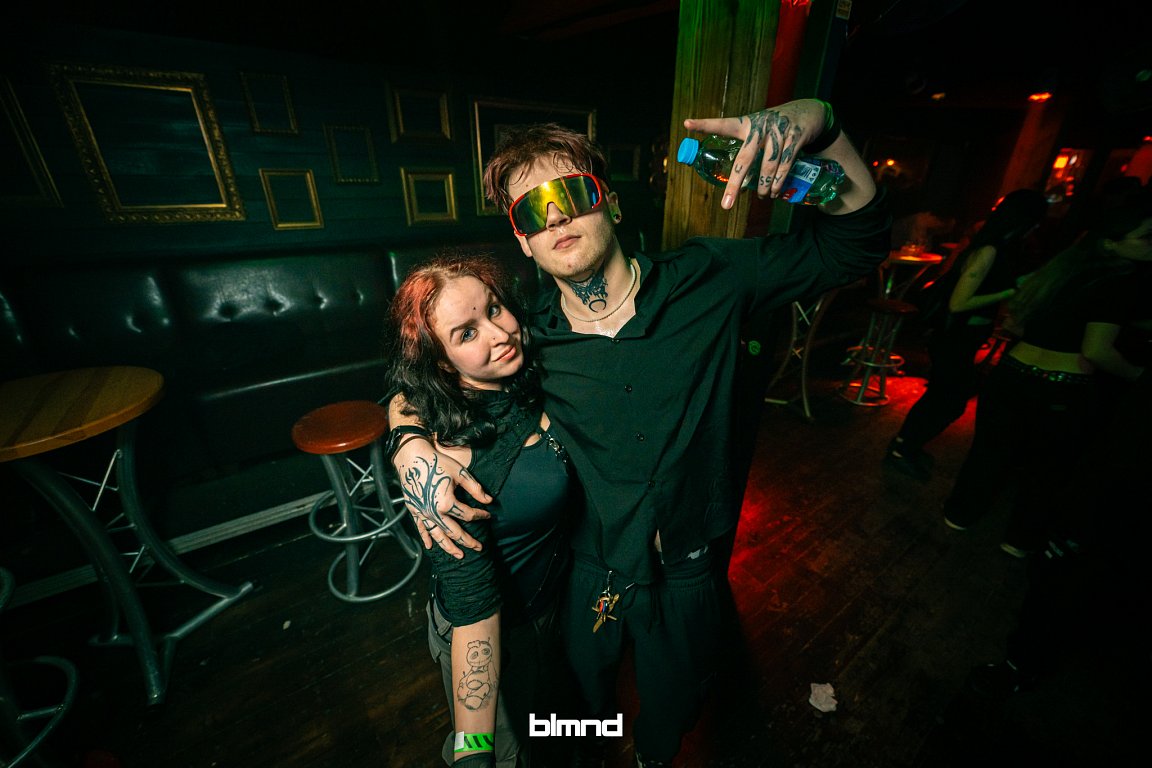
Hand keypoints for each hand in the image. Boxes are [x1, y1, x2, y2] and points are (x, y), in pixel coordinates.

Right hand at [393, 436, 491, 558]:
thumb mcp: (460, 473)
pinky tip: (430, 547)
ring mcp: (422, 513)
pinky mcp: (414, 510)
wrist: (412, 456)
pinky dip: (426, 538)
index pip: (468, 515)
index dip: (480, 515)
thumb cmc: (437, 462)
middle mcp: (434, 512)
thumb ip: (475, 488)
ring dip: (449, 547)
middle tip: (479, 548)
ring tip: (459, 555)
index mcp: (446, 503)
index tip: (488, 514)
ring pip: (438, 535)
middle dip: (468, 541)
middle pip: (454, 532)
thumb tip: (489, 501)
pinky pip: (421, 528)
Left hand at [683, 98, 827, 209]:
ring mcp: (779, 131)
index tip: (687, 124)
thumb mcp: (757, 130)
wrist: (808, 112)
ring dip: (763, 185)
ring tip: (762, 197)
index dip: (705, 125)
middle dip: (735, 183)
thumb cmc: (775, 127)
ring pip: (768, 164)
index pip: (723, 125)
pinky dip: (780, 180)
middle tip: (727, 203)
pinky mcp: (796, 136)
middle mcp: (760, 126)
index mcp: (746, 124)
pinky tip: (775, 191)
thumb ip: (746, 149)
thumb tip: (737, 183)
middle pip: (744, 158)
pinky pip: (786, 163)